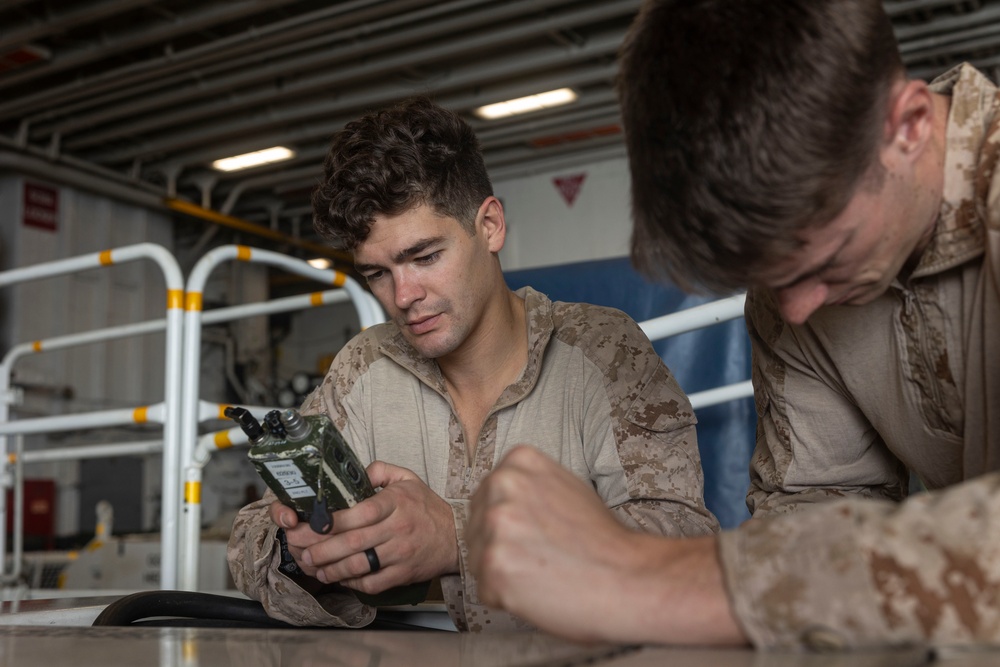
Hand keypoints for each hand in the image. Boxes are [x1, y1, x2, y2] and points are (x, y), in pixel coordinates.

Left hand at [292, 461, 458, 594]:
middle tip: (302, 551)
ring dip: (332, 569)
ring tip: (314, 567)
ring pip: (360, 565)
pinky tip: (338, 579)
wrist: (455, 536)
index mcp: (396, 503)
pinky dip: (352, 584)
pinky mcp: (403, 574)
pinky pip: (373, 583)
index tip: (313, 523)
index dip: (335, 520)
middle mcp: (397, 528)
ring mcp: (400, 554)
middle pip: (354, 541)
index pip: (362, 511)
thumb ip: (379, 471)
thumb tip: (354, 474)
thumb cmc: (426, 507)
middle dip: (322, 548)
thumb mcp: (408, 478)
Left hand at [467, 445, 745, 644]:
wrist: (630, 577)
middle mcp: (502, 484)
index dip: (511, 526)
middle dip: (502, 548)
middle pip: (475, 528)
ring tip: (544, 572)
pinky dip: (507, 600)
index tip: (540, 534)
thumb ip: (527, 486)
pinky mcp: (494, 564)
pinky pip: (485, 590)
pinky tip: (540, 590)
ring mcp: (496, 523)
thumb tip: (494, 501)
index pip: (485, 499)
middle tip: (544, 556)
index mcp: (518, 461)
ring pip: (478, 560)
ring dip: (505, 575)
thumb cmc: (602, 540)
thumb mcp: (565, 486)